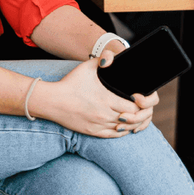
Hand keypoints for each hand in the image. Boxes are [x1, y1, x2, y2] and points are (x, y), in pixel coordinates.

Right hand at [30, 57, 151, 137]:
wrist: (52, 101)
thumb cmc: (70, 83)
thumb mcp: (86, 67)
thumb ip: (102, 58)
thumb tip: (111, 58)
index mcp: (107, 99)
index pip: (135, 107)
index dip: (141, 103)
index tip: (138, 97)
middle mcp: (105, 115)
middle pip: (132, 118)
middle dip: (139, 113)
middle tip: (139, 106)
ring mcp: (99, 125)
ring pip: (124, 129)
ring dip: (132, 123)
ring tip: (133, 115)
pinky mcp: (92, 132)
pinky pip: (113, 136)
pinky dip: (121, 131)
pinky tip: (123, 125)